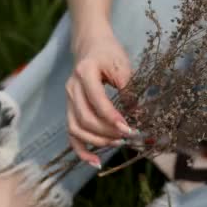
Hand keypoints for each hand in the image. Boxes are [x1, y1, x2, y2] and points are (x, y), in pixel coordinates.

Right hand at [66, 29, 134, 167]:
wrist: (91, 45)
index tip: (130, 129)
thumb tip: (139, 118)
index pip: (97, 101)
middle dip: (107, 132)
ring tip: (117, 143)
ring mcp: (68, 99)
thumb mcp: (123, 66)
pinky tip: (95, 161)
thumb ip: (128, 90)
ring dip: (96, 141)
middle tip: (128, 136)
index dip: (112, 118)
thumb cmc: (110, 54)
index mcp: (85, 72)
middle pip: (85, 118)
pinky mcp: (70, 109)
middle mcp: (72, 87)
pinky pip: (71, 133)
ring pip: (76, 128)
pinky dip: (81, 150)